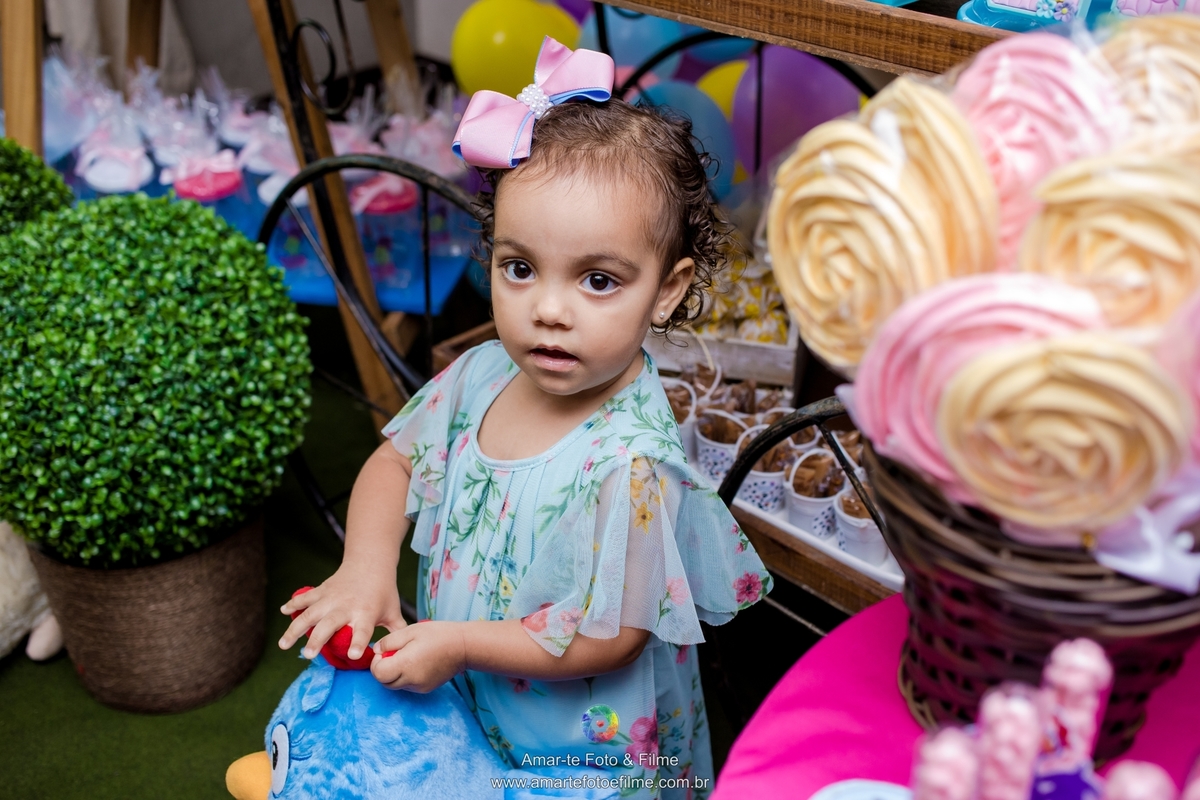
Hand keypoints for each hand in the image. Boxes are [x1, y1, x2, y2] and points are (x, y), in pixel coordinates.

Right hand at [278, 564, 404, 661]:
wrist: (371, 562)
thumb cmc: (384, 592)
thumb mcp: (394, 612)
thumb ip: (397, 633)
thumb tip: (400, 655)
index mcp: (366, 613)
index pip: (362, 630)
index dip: (358, 642)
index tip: (352, 655)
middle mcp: (347, 606)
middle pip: (330, 624)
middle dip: (318, 639)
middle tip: (308, 655)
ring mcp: (331, 598)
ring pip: (310, 614)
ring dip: (296, 629)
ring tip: (283, 645)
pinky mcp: (322, 590)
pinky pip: (305, 598)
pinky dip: (293, 604)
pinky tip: (282, 612)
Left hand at [371, 621, 466, 692]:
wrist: (463, 646)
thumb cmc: (437, 635)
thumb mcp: (410, 631)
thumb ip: (389, 642)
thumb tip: (376, 650)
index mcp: (405, 665)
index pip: (378, 673)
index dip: (376, 662)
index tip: (383, 651)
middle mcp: (411, 680)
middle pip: (385, 682)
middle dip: (383, 669)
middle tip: (392, 653)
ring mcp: (419, 687)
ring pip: (396, 685)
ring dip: (394, 673)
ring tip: (406, 656)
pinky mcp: (426, 689)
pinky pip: (408, 686)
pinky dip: (405, 677)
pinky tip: (415, 663)